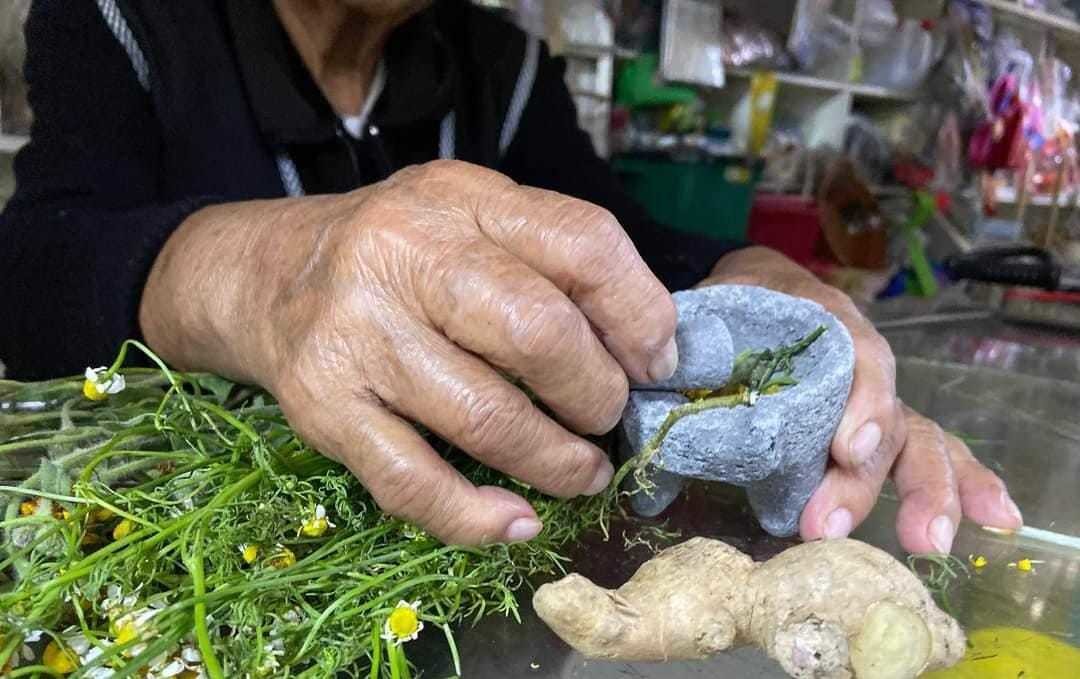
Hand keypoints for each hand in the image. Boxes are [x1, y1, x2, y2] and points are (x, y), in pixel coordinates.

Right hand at [141, 161, 678, 544]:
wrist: (268, 275)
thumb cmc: (398, 253)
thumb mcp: (474, 219)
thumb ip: (555, 262)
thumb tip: (653, 350)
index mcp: (461, 199)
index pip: (582, 244)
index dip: (640, 314)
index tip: (655, 363)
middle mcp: (402, 255)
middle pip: (538, 334)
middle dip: (596, 395)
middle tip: (606, 417)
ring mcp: (357, 335)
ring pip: (485, 418)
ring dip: (556, 462)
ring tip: (581, 471)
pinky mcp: (323, 408)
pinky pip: (414, 482)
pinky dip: (477, 517)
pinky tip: (515, 521)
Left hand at [701, 247, 1021, 552]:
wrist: (747, 293)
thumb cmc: (731, 301)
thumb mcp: (714, 298)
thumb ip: (694, 334)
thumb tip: (653, 378)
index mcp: (823, 324)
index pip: (856, 356)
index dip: (859, 401)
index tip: (845, 448)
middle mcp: (859, 364)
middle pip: (883, 417)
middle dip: (867, 477)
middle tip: (830, 526)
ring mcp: (871, 400)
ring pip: (913, 441)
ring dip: (924, 493)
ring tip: (926, 541)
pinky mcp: (869, 433)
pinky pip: (925, 453)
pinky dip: (960, 486)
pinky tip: (990, 518)